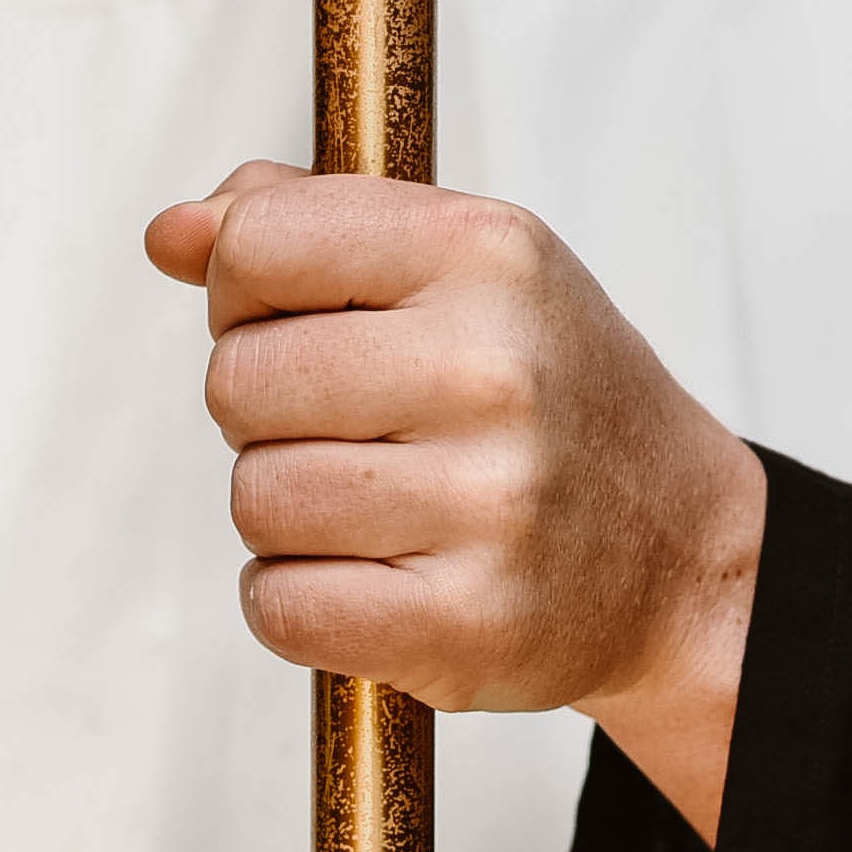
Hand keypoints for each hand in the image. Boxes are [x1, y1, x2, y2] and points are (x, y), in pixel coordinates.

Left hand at [146, 164, 765, 840]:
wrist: (681, 555)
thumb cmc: (551, 400)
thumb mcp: (466, 271)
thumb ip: (314, 226)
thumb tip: (170, 234)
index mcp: (486, 254)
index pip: (257, 243)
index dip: (247, 294)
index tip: (306, 325)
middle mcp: (495, 371)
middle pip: (238, 381)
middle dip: (268, 415)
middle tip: (359, 433)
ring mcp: (487, 505)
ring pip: (254, 499)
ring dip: (289, 515)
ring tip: (379, 509)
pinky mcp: (466, 625)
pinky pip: (280, 604)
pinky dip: (299, 601)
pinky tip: (371, 579)